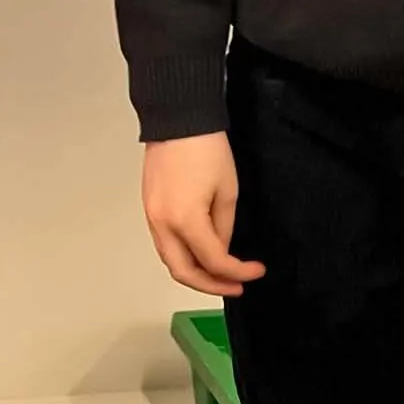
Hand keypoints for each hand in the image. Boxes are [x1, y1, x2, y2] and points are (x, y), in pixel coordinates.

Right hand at [142, 134, 266, 298]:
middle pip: (184, 272)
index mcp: (185, 221)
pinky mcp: (148, 206)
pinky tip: (199, 252)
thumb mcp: (228, 190)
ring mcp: (151, 215)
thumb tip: (221, 248)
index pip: (214, 261)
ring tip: (219, 273)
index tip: (255, 271)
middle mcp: (162, 224)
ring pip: (170, 259)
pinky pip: (163, 242)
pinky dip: (181, 254)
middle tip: (235, 285)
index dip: (237, 272)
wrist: (178, 117)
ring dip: (194, 272)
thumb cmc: (205, 147)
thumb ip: (225, 227)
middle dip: (211, 285)